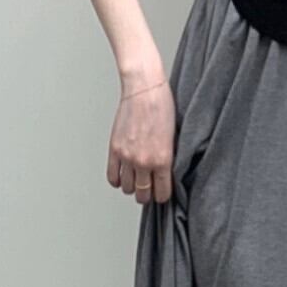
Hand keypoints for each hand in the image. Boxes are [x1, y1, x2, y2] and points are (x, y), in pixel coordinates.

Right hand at [108, 75, 175, 203]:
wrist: (145, 90)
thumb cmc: (163, 107)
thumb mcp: (174, 138)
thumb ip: (169, 159)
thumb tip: (166, 174)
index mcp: (163, 160)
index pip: (162, 192)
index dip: (162, 196)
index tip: (162, 194)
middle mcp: (143, 162)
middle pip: (143, 195)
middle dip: (147, 195)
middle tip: (149, 190)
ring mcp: (127, 157)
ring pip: (127, 188)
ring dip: (132, 187)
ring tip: (136, 181)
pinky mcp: (114, 149)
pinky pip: (112, 176)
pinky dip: (117, 180)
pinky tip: (122, 176)